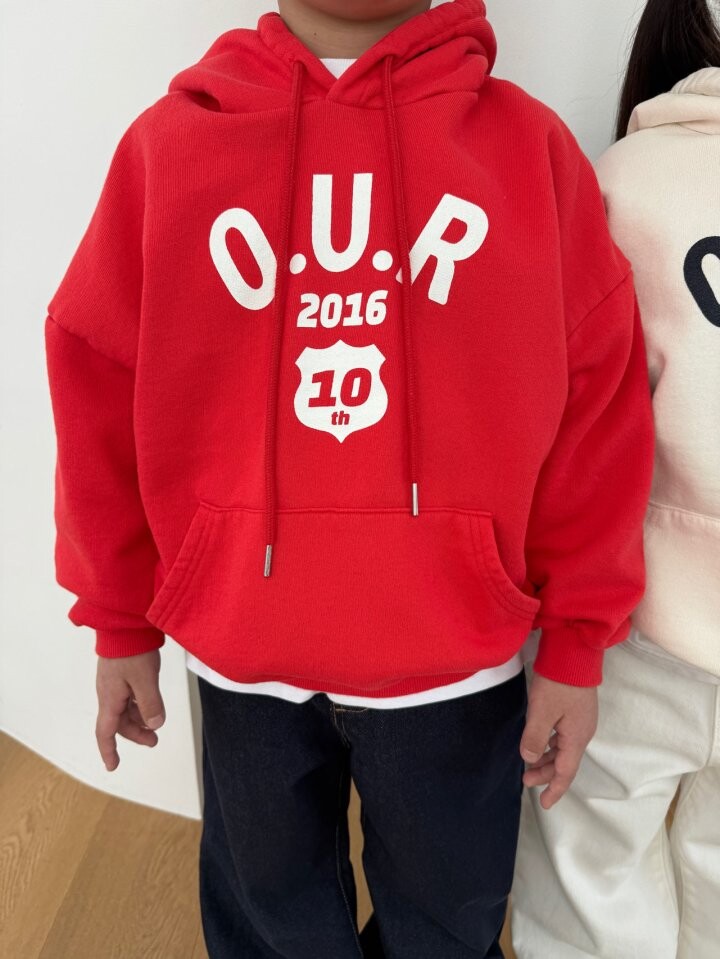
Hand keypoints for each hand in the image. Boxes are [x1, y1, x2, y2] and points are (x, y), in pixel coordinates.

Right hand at [96, 649, 165, 770]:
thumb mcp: (145, 679)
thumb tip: (155, 724)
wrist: (124, 624)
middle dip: (135, 734)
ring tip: (156, 724)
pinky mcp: (122, 673)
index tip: (113, 766)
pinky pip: (128, 696)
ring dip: (139, 719)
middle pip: (118, 722)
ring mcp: (114, 683)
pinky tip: (151, 703)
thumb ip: (150, 703)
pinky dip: (139, 705)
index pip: (105, 732)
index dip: (108, 751)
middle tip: (154, 741)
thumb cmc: (131, 650)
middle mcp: (109, 693)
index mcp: (109, 698)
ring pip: (125, 709)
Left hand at [519, 672, 597, 809]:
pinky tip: (540, 743)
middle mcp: (582, 732)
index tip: (544, 804)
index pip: (566, 772)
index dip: (554, 789)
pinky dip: (551, 745)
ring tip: (529, 764)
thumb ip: (535, 737)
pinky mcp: (576, 710)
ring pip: (563, 749)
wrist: (574, 654)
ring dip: (547, 759)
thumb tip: (530, 759)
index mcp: (576, 737)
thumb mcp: (541, 711)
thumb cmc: (558, 682)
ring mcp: (580, 721)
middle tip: (525, 780)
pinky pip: (563, 737)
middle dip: (546, 774)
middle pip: (565, 762)